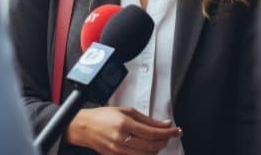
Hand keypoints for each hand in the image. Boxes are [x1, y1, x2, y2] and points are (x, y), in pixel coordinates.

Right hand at [65, 106, 181, 154]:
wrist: (84, 127)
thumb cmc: (103, 116)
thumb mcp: (126, 111)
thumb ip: (147, 119)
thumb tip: (165, 124)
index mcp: (124, 124)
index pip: (153, 132)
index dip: (168, 133)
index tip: (177, 131)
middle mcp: (121, 139)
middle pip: (151, 146)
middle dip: (164, 141)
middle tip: (170, 135)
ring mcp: (118, 151)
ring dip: (157, 149)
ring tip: (161, 141)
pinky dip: (146, 154)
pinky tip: (149, 148)